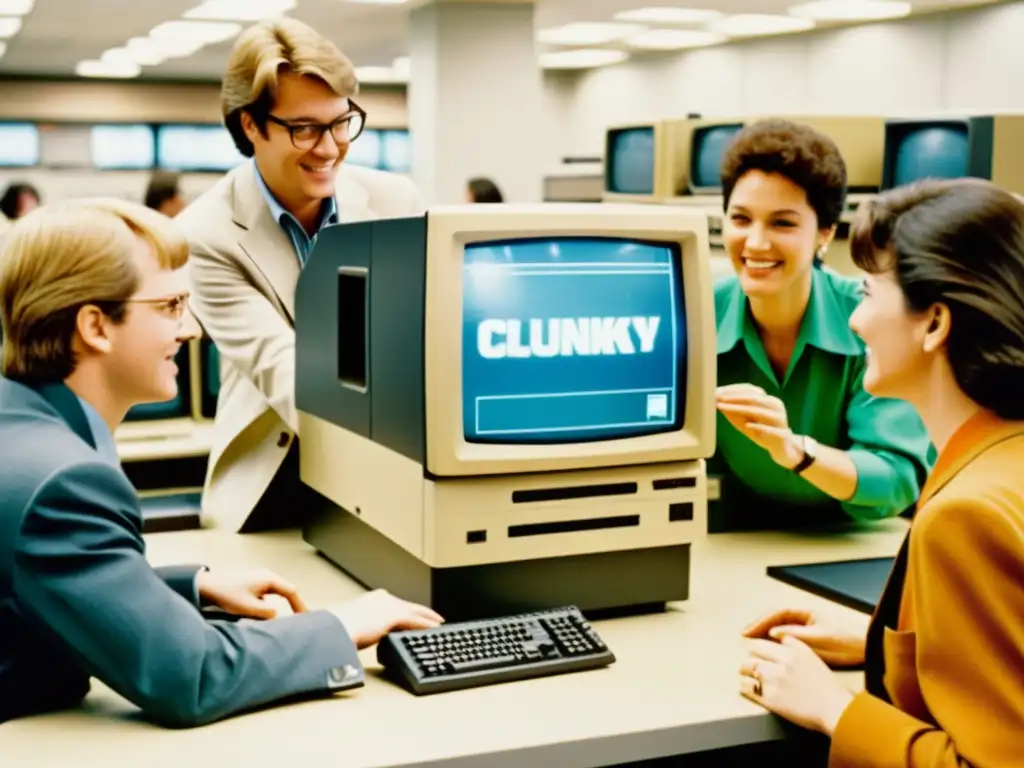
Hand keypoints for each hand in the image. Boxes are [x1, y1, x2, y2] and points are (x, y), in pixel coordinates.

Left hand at [196, 568, 307, 618]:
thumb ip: (268, 613)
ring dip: (282, 603)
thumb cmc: (226, 595)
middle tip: (299, 619)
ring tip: (286, 617)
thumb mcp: (249, 608)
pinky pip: (268, 592)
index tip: (305, 618)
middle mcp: (267, 575)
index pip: (292, 592)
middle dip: (293, 604)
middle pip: (286, 590)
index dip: (300, 606)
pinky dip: (272, 602)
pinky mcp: (252, 581)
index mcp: (269, 579)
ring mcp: (259, 577)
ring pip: (277, 591)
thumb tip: (278, 615)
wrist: (206, 586)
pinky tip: (267, 612)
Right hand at [330, 589, 443, 648]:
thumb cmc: (338, 629)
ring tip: (439, 624)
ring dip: (429, 618)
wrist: (336, 629)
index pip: (397, 604)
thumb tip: (364, 636)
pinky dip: (427, 625)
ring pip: (416, 612)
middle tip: (435, 618)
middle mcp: (384, 599)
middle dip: (424, 613)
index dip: (409, 610)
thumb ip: (364, 626)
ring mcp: (390, 605)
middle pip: (410, 606)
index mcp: (374, 599)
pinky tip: (435, 629)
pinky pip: (415, 621)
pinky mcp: (394, 615)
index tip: (416, 614)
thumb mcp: (354, 624)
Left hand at [716, 384, 802, 468]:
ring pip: (761, 412)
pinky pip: (772, 430)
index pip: (751, 390)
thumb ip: (733, 412)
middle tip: (717, 398)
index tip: (717, 391)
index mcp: (768, 400)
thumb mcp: (745, 421)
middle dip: (734, 397)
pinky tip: (747, 426)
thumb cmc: (762, 432)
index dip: (733, 390)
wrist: (783, 449)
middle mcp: (775, 406)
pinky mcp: (783, 434)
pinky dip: (760, 427)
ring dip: (740, 409)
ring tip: (725, 408)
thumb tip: (716, 402)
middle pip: (754, 398)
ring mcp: (780, 420)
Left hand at [739, 636, 854, 735]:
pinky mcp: (769, 697)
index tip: (758, 648)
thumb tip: (782, 646)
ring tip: (743, 671)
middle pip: (756, 650)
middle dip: (751, 655)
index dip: (762, 645)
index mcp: (795, 650)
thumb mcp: (813, 660)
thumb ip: (796, 650)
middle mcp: (783, 661)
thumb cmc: (829, 688)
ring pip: (749, 667)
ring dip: (745, 669)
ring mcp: (774, 678)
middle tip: (748, 660)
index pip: (770, 640)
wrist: (835, 710)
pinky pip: (749, 688)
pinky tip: (744, 686)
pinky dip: (745, 687)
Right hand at [743, 609, 865, 667]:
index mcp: (806, 612)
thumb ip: (795, 634)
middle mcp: (803, 618)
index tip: (750, 630)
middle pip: (775, 618)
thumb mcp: (819, 637)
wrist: (865, 648)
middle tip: (744, 634)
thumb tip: (773, 633)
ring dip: (764, 632)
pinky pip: (785, 638)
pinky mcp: (807, 641)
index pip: (778, 612)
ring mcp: (805, 629)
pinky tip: (767, 649)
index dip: (762, 620)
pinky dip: (773, 641)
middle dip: (758, 624)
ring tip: (750, 641)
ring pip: (778, 627)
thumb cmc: (846, 639)